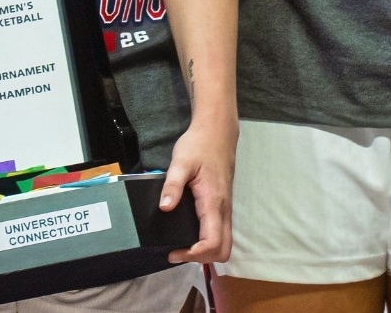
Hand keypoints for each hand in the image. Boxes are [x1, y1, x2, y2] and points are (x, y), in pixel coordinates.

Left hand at [162, 118, 235, 263]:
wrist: (218, 132)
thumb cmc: (200, 145)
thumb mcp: (181, 162)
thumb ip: (172, 185)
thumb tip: (165, 207)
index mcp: (213, 201)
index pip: (212, 242)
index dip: (195, 254)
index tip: (173, 251)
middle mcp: (223, 208)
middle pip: (224, 249)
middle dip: (203, 258)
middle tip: (178, 251)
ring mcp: (225, 207)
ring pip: (224, 242)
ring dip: (205, 251)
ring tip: (181, 244)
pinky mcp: (223, 205)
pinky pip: (221, 232)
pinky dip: (208, 241)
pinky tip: (189, 233)